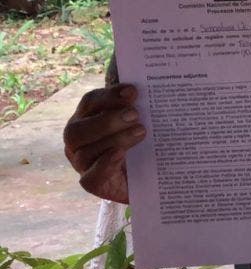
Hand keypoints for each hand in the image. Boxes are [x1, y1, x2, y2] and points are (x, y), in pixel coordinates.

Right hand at [63, 84, 145, 202]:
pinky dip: (105, 165)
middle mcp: (78, 140)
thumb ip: (141, 105)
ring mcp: (82, 163)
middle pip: (77, 128)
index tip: (133, 91)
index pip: (90, 102)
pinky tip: (120, 154)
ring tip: (141, 132)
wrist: (147, 174)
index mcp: (87, 118)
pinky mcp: (92, 183)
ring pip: (84, 152)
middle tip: (136, 114)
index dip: (109, 95)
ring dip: (114, 139)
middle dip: (107, 120)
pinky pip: (91, 178)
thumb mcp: (141, 120)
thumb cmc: (140, 140)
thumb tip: (156, 85)